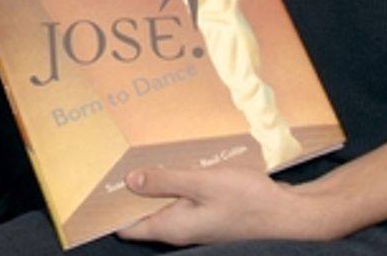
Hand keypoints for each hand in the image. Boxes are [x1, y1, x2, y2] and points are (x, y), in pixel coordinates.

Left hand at [117, 166, 328, 245]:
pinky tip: (173, 163)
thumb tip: (129, 181)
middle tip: (112, 162)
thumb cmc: (248, 200)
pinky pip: (182, 199)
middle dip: (128, 193)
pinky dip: (173, 183)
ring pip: (163, 205)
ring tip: (135, 157)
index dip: (110, 210)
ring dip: (151, 186)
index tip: (96, 187)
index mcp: (173, 226)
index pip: (128, 227)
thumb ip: (166, 181)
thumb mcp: (203, 184)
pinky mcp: (210, 213)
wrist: (291, 214)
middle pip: (143, 215)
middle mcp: (181, 229)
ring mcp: (196, 223)